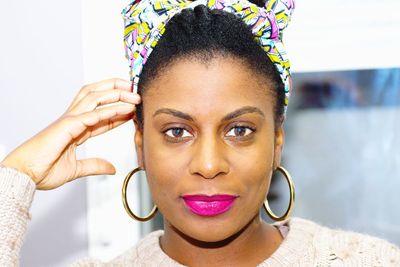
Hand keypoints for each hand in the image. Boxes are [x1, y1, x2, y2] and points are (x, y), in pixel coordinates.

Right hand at [1, 78, 139, 189]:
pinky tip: (122, 109)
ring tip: (133, 95)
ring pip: (94, 98)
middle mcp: (72, 120)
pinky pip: (90, 115)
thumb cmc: (42, 170)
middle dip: (116, 90)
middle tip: (135, 90)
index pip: (101, 114)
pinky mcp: (66, 126)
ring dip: (116, 95)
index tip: (133, 108)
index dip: (118, 109)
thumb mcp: (76, 170)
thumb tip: (111, 168)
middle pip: (96, 96)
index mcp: (74, 128)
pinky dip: (107, 111)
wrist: (25, 176)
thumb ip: (94, 166)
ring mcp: (69, 120)